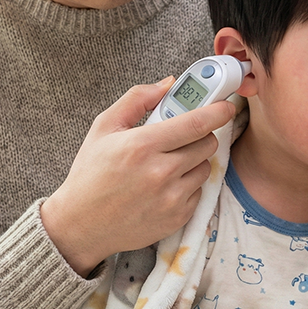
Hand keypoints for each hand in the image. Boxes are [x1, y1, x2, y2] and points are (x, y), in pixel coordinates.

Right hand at [42, 78, 235, 275]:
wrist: (82, 225)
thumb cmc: (91, 173)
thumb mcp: (104, 127)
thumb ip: (137, 99)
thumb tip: (169, 83)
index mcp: (142, 146)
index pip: (196, 123)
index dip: (218, 110)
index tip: (226, 105)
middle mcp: (160, 172)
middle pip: (207, 143)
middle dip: (201, 134)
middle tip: (182, 136)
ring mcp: (172, 198)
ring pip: (206, 167)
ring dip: (194, 160)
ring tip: (168, 162)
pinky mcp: (178, 217)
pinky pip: (199, 191)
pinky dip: (188, 184)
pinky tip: (165, 185)